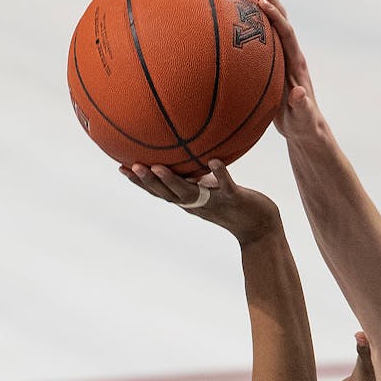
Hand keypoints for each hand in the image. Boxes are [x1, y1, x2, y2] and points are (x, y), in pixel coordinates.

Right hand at [121, 159, 279, 245]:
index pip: (159, 192)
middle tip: (132, 167)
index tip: (121, 168)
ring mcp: (215, 201)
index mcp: (189, 201)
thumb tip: (181, 155)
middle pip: (168, 194)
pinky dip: (220, 174)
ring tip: (159, 166)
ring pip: (190, 192)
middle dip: (149, 182)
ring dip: (173, 180)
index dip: (140, 183)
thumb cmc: (232, 204)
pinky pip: (226, 185)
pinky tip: (214, 161)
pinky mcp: (235, 198)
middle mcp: (198, 203)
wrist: (259, 226)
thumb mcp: (209, 189)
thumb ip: (194, 177)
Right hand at [245, 0, 321, 142]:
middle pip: (280, 18)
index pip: (286, 33)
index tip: (260, 3)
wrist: (305, 128)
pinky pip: (261, 36)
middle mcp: (291, 54)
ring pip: (270, 23)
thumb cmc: (304, 124)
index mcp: (296, 63)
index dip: (275, 17)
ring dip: (257, 2)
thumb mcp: (303, 118)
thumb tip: (299, 93)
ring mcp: (282, 56)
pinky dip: (249, 22)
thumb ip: (302, 106)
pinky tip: (232, 16)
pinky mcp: (274, 62)